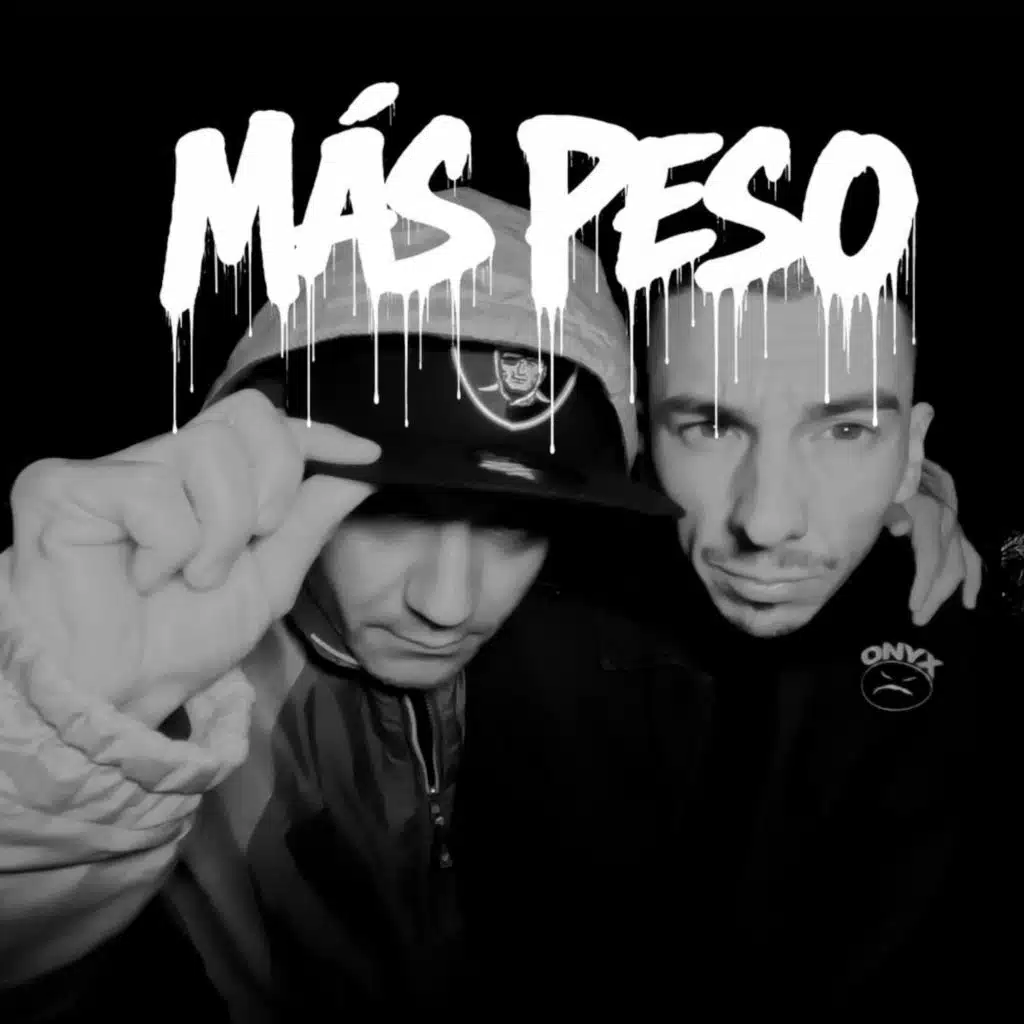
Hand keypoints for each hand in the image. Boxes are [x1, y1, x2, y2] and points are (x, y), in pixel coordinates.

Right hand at [7, 389, 379, 726]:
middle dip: (273, 485)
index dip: (318, 433)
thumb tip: (361, 472)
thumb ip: (309, 520)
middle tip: (256, 540)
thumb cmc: (181, 641)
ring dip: (221, 532)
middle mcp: (160, 460)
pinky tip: (145, 578)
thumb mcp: (268, 580)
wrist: (116, 694)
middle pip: (247, 417)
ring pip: (208, 451)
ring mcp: (112, 468)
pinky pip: (154, 490)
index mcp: (203, 479)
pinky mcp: (63, 484)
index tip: (364, 455)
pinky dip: (169, 547)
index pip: (265, 423)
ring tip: (193, 576)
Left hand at [885, 459, 982, 625]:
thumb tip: (899, 529)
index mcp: (927, 515)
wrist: (900, 462)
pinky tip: (969, 601)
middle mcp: (946, 521)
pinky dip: (973, 579)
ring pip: (961, 565)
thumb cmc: (884, 483)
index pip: (930, 557)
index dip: (923, 583)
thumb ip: (889, 513)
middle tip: (916, 619)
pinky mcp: (955, 529)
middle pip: (947, 566)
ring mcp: (954, 525)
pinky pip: (970, 556)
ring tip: (930, 614)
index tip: (913, 606)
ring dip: (947, 592)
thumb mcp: (880, 496)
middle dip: (933, 595)